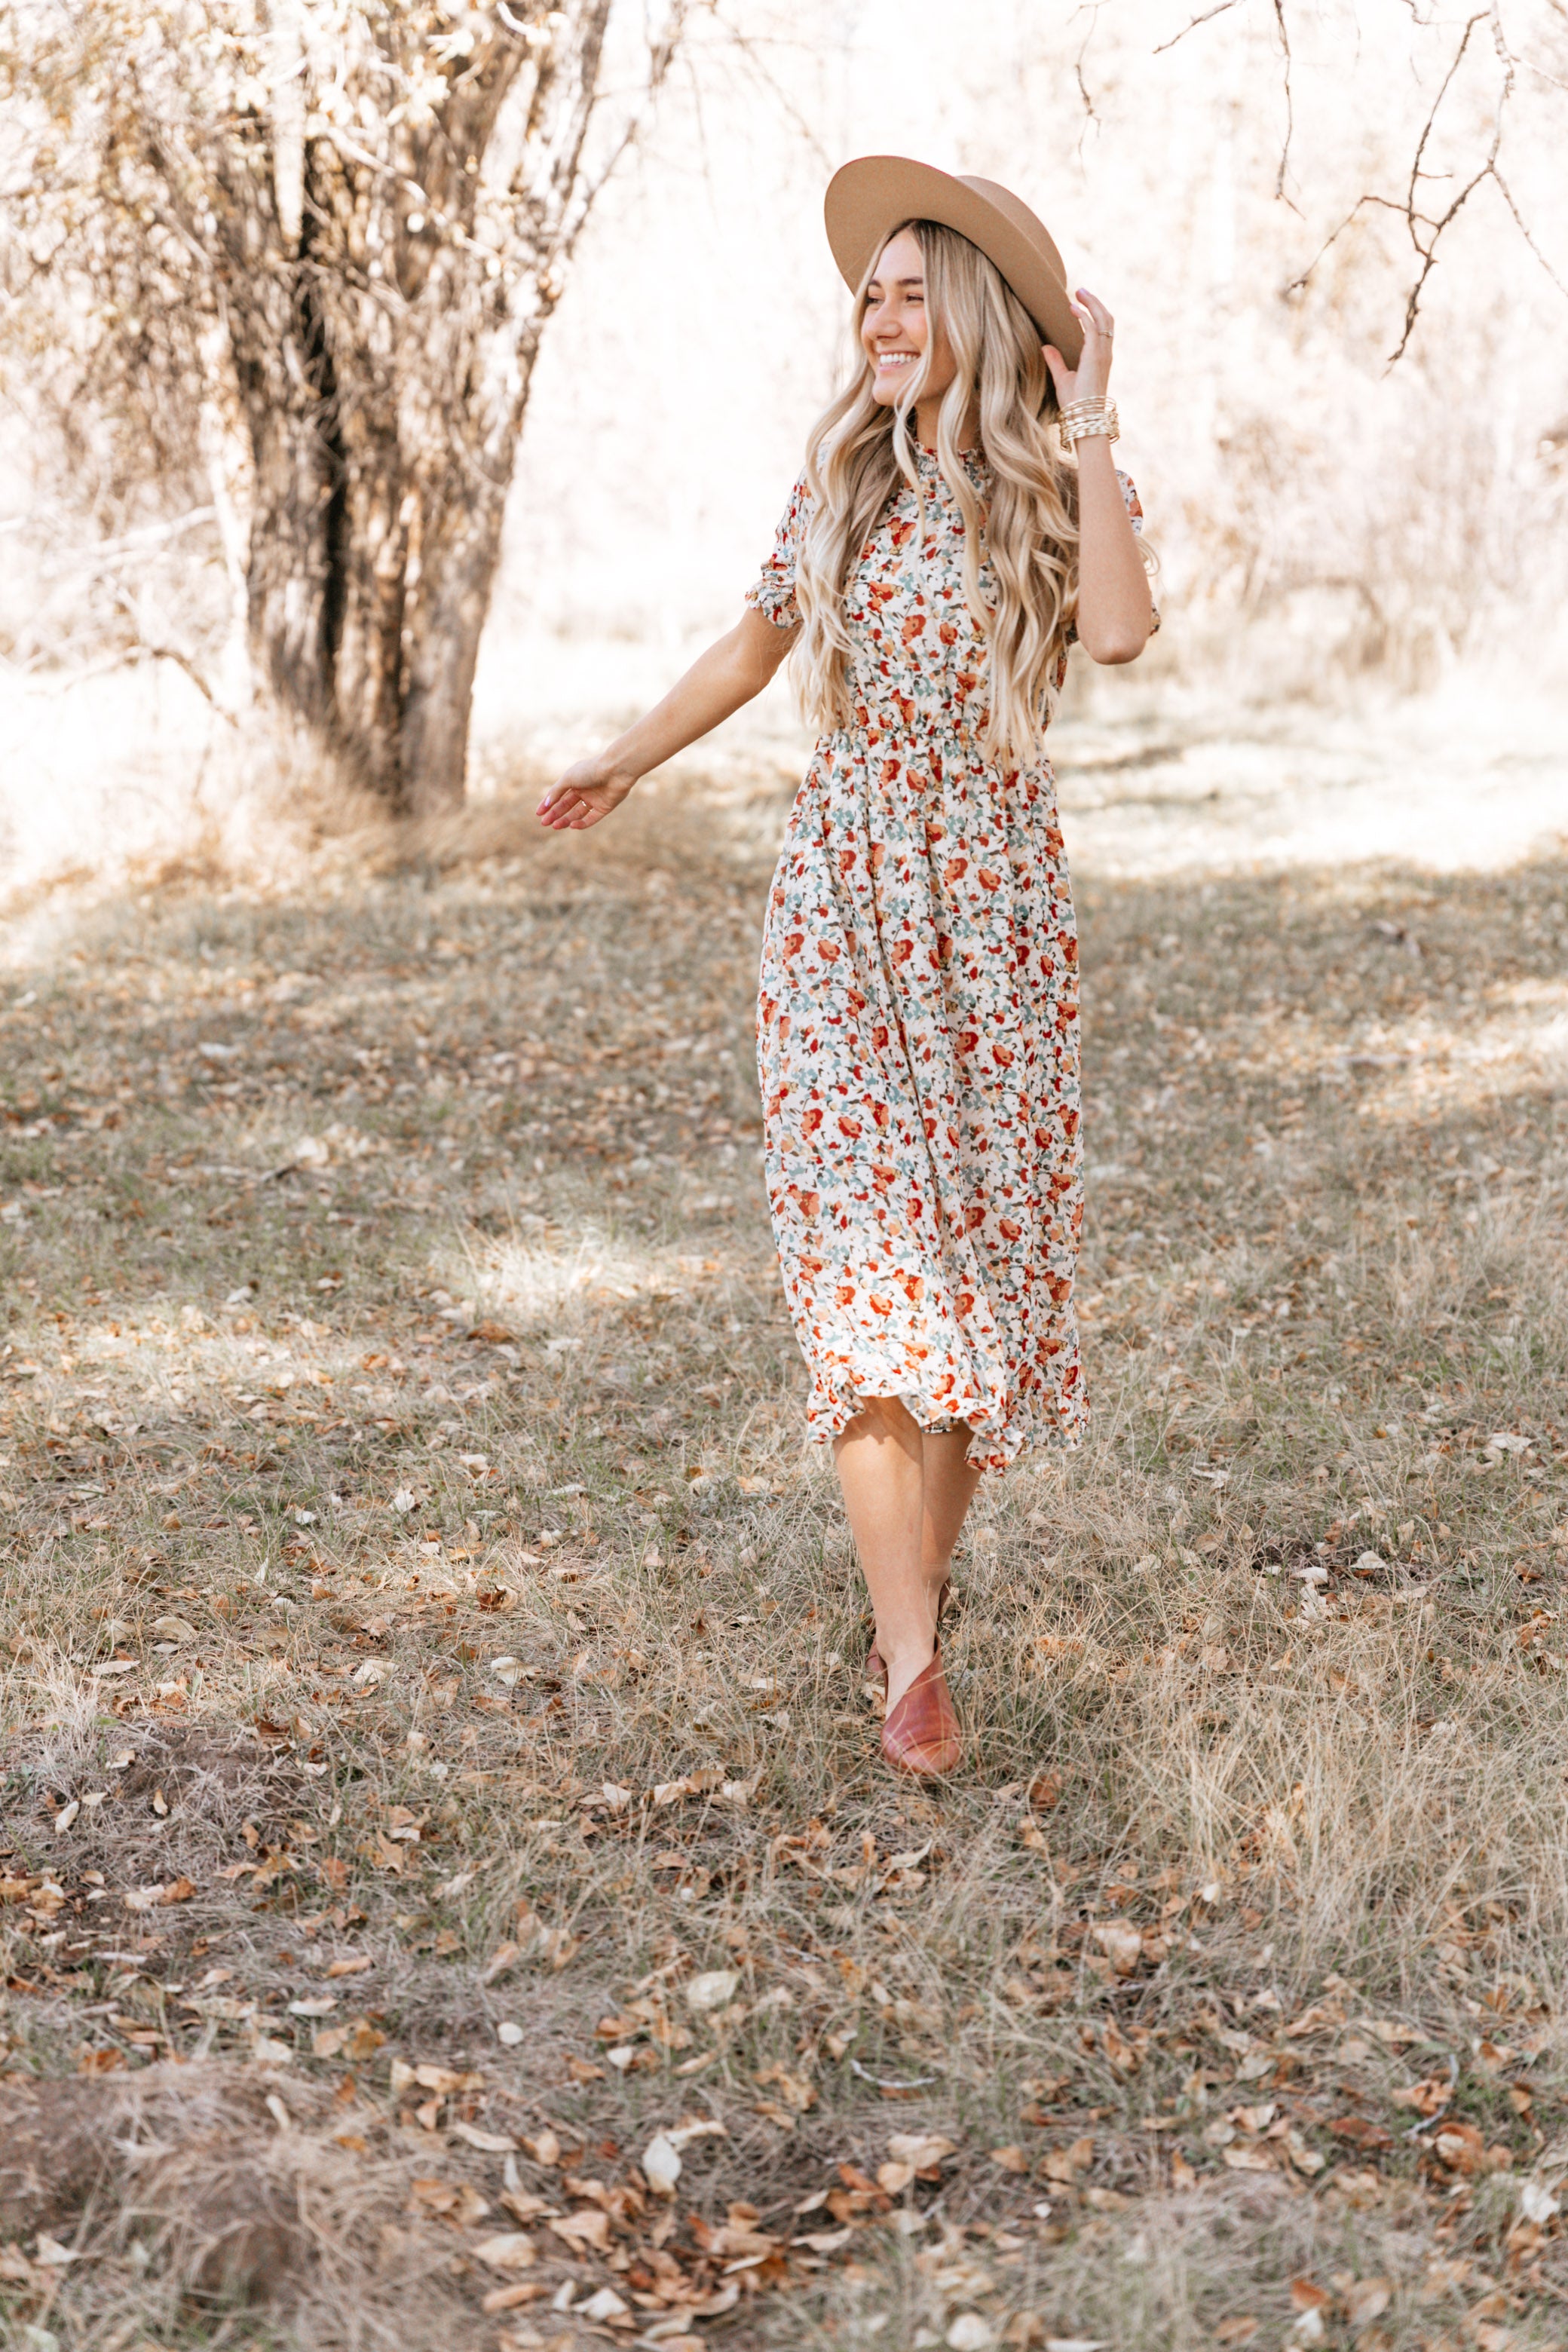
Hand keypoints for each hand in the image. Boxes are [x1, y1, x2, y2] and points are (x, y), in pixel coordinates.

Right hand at [536, 757, 634, 830]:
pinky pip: (592, 818)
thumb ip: (556, 791)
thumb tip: (545, 804)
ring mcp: (595, 799)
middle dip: (555, 814)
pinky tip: (572, 825)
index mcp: (575, 780)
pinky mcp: (605, 807)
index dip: (548, 805)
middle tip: (544, 824)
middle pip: (567, 806)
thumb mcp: (568, 779)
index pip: (558, 795)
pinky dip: (582, 823)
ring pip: (578, 813)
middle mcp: (585, 790)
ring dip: (566, 820)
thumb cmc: (590, 771)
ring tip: (555, 826)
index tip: (539, 814)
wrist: (615, 770)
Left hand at [1042, 286, 1113, 409]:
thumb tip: (1045, 347)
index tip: (1077, 303)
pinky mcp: (1096, 357)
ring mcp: (1103, 354)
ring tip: (1079, 292)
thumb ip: (1055, 361)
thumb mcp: (1062, 378)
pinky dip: (1084, 316)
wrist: (1083, 418)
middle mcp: (1105, 353)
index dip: (1093, 312)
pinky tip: (1073, 308)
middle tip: (1080, 290)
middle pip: (1107, 319)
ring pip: (1104, 319)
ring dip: (1092, 303)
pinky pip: (1093, 329)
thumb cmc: (1075, 404)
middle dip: (1095, 302)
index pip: (1102, 328)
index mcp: (1100, 357)